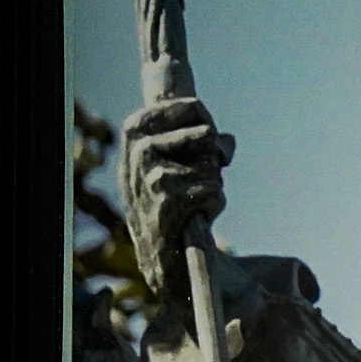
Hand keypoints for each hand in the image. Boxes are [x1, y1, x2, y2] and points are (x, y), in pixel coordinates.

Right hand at [120, 96, 232, 307]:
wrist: (162, 254)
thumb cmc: (172, 199)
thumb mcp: (174, 161)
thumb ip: (199, 137)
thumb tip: (225, 144)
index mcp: (136, 132)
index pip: (190, 107)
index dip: (206, 122)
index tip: (206, 137)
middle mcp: (140, 151)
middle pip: (206, 134)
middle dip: (212, 155)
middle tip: (202, 173)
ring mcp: (152, 176)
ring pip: (211, 163)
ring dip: (212, 183)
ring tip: (193, 199)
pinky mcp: (169, 201)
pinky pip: (214, 190)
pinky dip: (215, 203)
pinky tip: (197, 216)